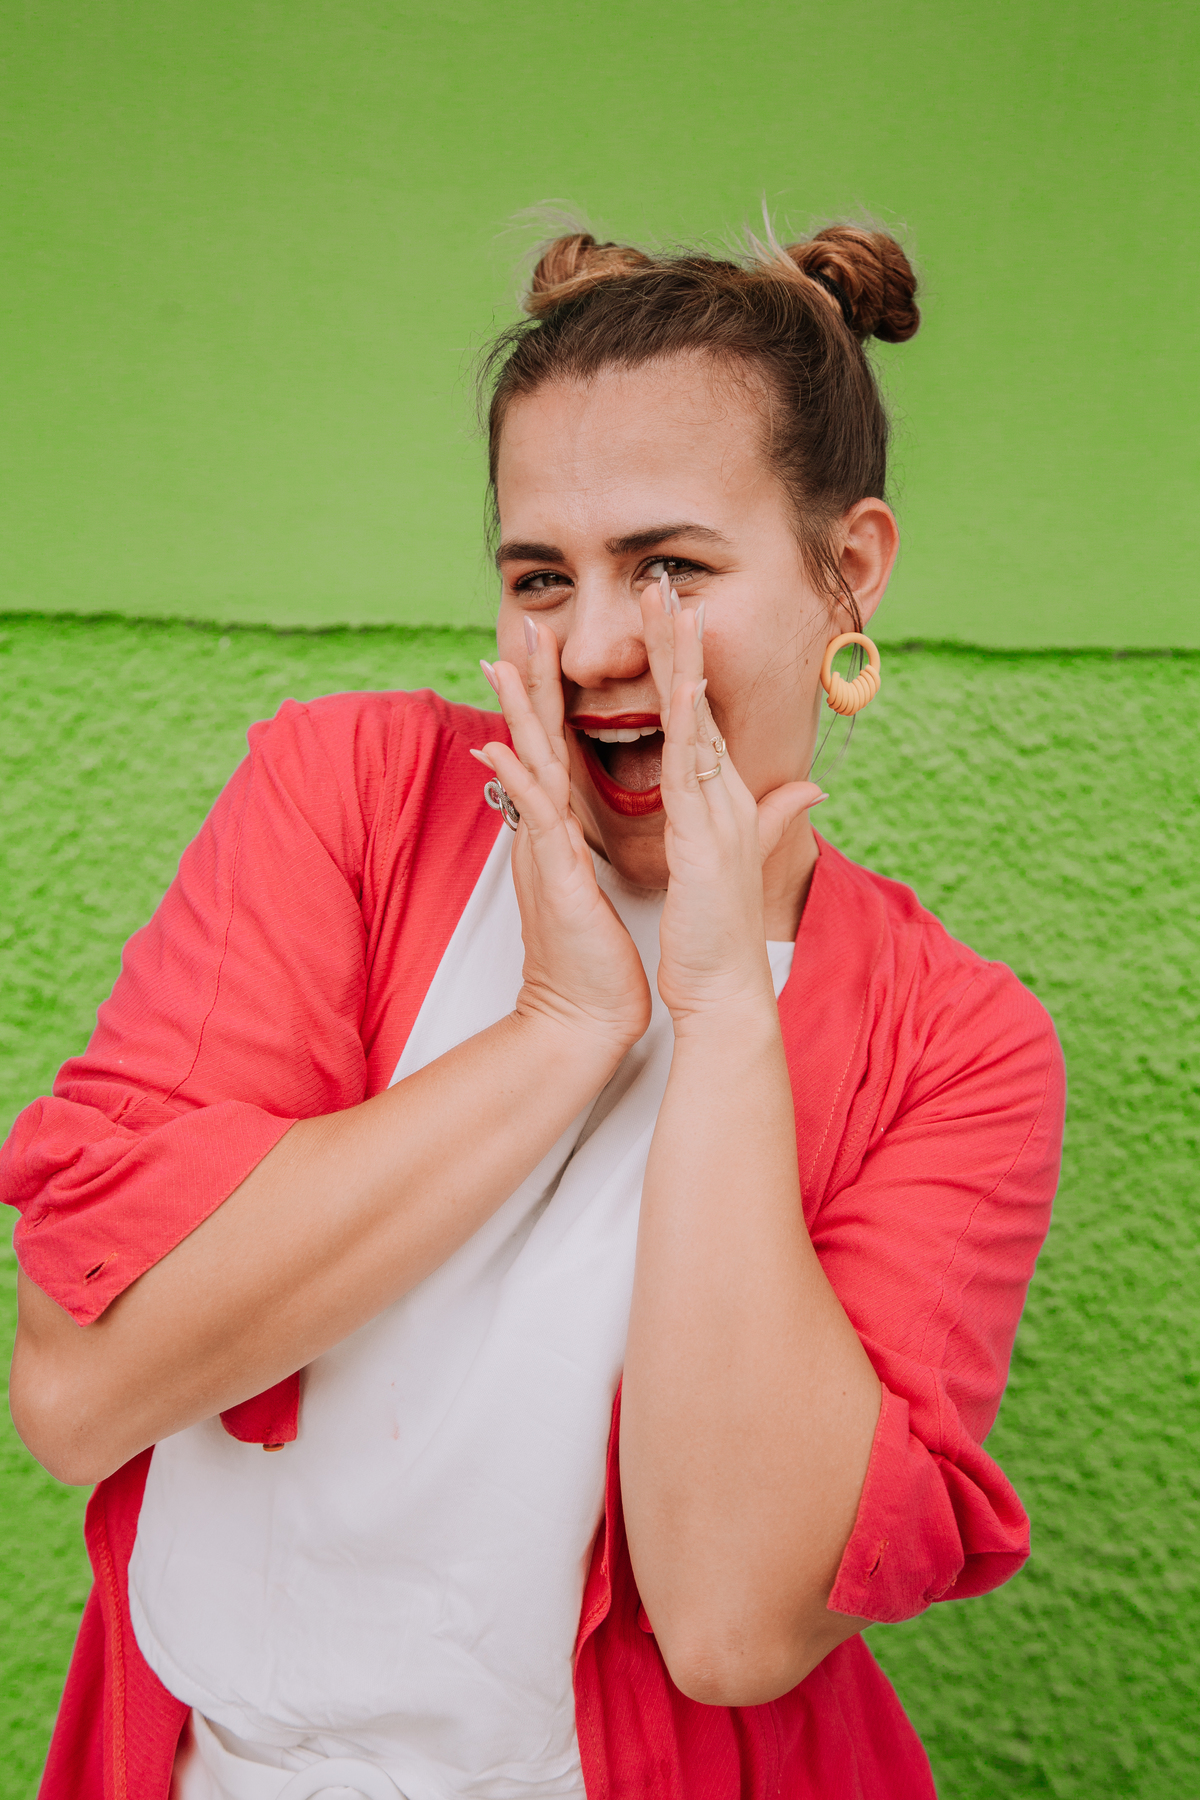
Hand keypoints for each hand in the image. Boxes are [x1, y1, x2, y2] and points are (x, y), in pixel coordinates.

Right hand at [474, 634, 652, 1055]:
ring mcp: (544, 851)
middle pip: (536, 739)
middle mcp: (546, 830)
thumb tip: (575, 816)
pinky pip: (537, 821)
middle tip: (523, 622)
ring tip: (501, 661)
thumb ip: (581, 843)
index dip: (555, 691)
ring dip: (517, 714)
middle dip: (529, 680)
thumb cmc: (594, 957)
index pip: (559, 743)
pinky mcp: (553, 879)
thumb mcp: (595, 885)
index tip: (551, 641)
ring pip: (530, 767)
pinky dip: (523, 783)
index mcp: (563, 828)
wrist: (583, 1015)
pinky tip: (505, 748)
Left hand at [641, 578, 824, 1028]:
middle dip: (681, 638)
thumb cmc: (717, 933)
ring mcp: (717, 811)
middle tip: (661, 580)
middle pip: (699, 700)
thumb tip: (808, 792)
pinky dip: (688, 724)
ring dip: (679, 657)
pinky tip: (680, 682)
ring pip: (695, 718)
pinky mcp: (703, 835)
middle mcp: (724, 794)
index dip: (686, 662)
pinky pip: (692, 768)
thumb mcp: (738, 864)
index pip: (700, 717)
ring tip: (662, 603)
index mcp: (721, 799)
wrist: (725, 988)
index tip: (671, 612)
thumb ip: (772, 821)